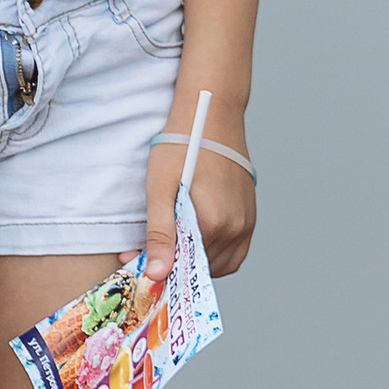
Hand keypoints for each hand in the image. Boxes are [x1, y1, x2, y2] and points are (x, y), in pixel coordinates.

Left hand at [140, 114, 256, 286]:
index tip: (138, 260)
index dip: (160, 267)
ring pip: (221, 264)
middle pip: (203, 268)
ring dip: (197, 262)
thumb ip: (160, 235)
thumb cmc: (181, 146)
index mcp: (213, 223)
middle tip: (150, 248)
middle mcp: (236, 228)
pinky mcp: (250, 215)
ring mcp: (247, 222)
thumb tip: (157, 273)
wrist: (211, 115)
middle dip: (176, 264)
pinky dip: (216, 254)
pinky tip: (196, 238)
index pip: (184, 267)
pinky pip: (235, 251)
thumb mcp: (160, 190)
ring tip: (174, 241)